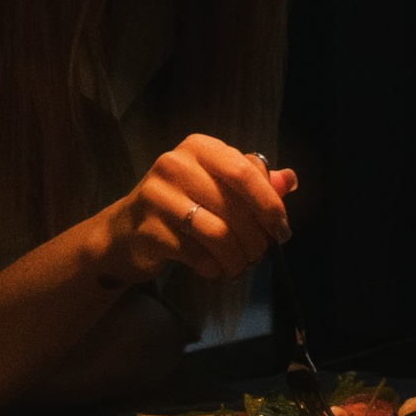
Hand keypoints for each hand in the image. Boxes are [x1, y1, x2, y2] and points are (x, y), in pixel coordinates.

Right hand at [96, 136, 298, 285]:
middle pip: (235, 207)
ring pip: (218, 234)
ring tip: (238, 265)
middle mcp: (175, 164)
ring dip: (237, 257)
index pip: (245, 173)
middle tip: (258, 255)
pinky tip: (214, 268)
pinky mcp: (148, 230)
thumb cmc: (181, 205)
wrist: (125, 232)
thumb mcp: (217, 186)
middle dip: (256, 238)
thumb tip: (289, 180)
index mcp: (199, 147)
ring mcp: (157, 197)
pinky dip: (214, 268)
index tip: (282, 231)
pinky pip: (197, 255)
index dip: (270, 205)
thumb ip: (254, 182)